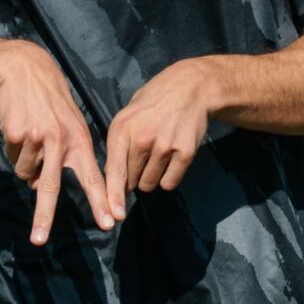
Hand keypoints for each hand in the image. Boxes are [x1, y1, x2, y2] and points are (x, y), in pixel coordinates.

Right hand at [0, 41, 111, 245]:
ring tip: (30, 136)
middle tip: (39, 240)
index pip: (94, 176)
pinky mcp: (17, 135)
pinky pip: (13, 158)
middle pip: (51, 187)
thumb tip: (39, 186)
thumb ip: (63, 156)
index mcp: (80, 140)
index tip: (111, 222)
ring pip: (26, 173)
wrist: (23, 70)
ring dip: (25, 163)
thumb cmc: (49, 102)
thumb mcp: (67, 125)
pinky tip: (18, 128)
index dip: (102, 201)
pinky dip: (13, 150)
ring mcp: (38, 138)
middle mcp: (61, 141)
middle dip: (44, 216)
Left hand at [104, 58, 222, 213]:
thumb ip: (118, 146)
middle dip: (132, 179)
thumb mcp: (127, 117)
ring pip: (150, 184)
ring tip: (157, 154)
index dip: (113, 196)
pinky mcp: (185, 152)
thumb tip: (112, 180)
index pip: (115, 171)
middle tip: (141, 160)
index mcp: (122, 130)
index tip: (114, 215)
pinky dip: (169, 177)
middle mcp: (142, 139)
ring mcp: (165, 146)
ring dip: (151, 177)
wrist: (190, 87)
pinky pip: (170, 182)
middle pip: (132, 182)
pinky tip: (171, 158)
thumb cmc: (153, 103)